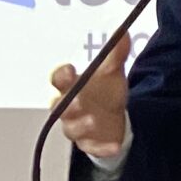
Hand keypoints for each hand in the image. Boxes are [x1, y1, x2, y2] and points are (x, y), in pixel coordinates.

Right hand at [48, 28, 129, 157]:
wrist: (112, 117)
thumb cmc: (104, 91)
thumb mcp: (111, 72)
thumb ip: (115, 55)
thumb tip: (123, 32)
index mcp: (71, 86)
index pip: (57, 79)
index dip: (61, 75)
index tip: (69, 69)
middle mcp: (69, 106)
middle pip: (59, 106)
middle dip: (66, 104)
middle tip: (76, 101)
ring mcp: (77, 126)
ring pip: (71, 128)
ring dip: (80, 125)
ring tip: (92, 120)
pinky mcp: (89, 143)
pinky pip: (91, 147)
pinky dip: (101, 147)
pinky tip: (113, 146)